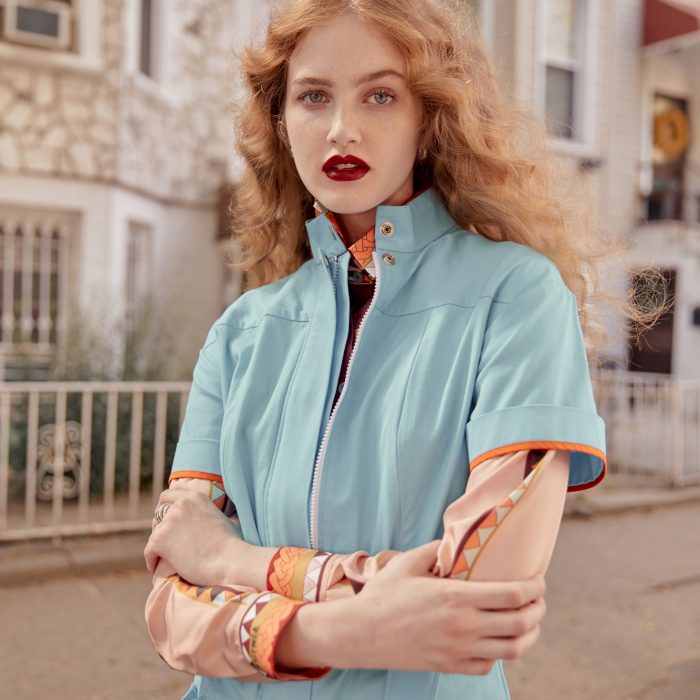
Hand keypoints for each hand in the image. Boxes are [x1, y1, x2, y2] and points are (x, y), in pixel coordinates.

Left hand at [144, 489, 246, 585]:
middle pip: (158, 515)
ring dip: (159, 546)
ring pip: (154, 534)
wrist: (230, 560)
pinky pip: (149, 551)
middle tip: (166, 543)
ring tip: (165, 560)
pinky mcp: (160, 540)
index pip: (167, 495)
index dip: (162, 507)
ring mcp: (169, 521)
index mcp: (196, 497)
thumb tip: (206, 519)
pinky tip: (158, 568)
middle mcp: (181, 505)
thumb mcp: (222, 517)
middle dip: (160, 528)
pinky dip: (152, 560)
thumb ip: (208, 513)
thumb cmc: (232, 545)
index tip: (163, 518)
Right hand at [333, 540, 545, 674]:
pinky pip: (488, 665)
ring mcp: (459, 651)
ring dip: (528, 635)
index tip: (539, 581)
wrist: (361, 633)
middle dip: (538, 610)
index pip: (512, 596)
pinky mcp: (450, 666)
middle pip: (521, 624)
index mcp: (457, 597)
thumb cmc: (384, 594)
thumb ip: (437, 549)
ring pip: (512, 650)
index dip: (534, 588)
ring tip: (528, 622)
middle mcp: (464, 627)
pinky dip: (500, 653)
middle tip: (538, 600)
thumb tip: (457, 541)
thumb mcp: (409, 562)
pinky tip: (497, 639)